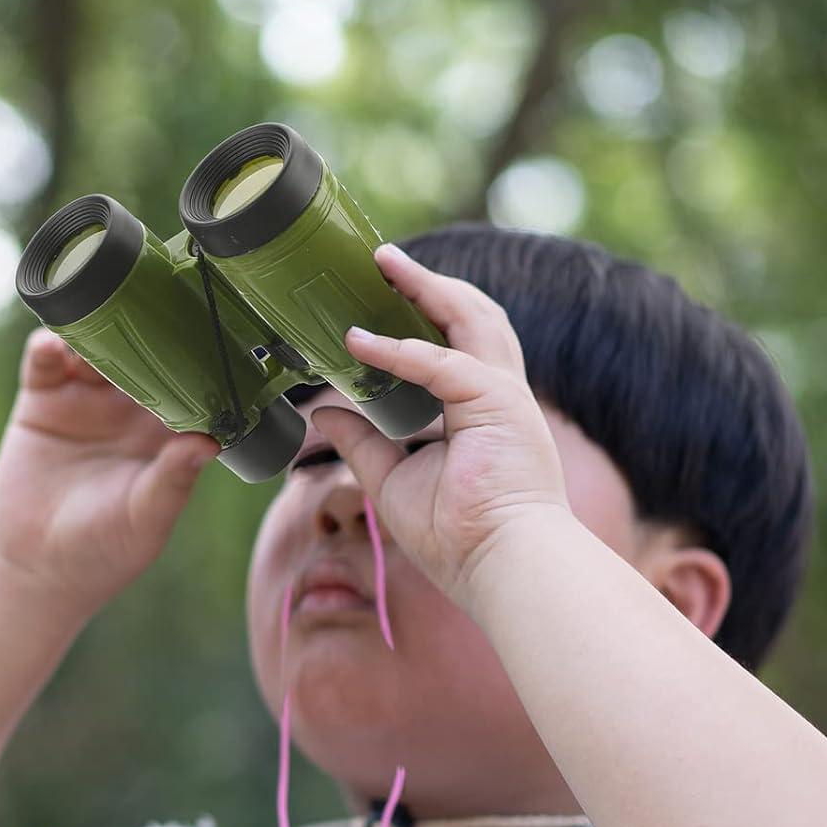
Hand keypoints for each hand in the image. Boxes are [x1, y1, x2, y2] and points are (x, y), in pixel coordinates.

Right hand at [0, 328, 221, 614]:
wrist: (38, 563)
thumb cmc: (107, 547)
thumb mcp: (147, 517)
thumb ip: (175, 479)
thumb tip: (209, 442)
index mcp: (167, 432)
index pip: (188, 385)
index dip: (196, 362)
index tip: (204, 336)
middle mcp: (130, 408)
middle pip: (143, 355)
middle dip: (148, 332)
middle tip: (153, 308)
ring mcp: (87, 398)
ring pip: (96, 348)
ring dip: (98, 330)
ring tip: (100, 319)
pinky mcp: (44, 398)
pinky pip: (47, 362)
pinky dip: (49, 347)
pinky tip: (55, 344)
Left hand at [309, 243, 570, 613]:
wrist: (501, 566)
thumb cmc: (459, 538)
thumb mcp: (393, 480)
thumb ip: (362, 442)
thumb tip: (322, 413)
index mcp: (483, 409)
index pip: (457, 344)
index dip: (423, 312)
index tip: (382, 293)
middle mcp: (500, 392)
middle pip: (471, 315)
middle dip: (428, 283)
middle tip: (382, 259)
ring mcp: (504, 394)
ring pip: (470, 316)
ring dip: (425, 287)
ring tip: (383, 264)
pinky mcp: (498, 403)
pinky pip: (440, 364)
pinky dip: (399, 351)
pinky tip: (359, 342)